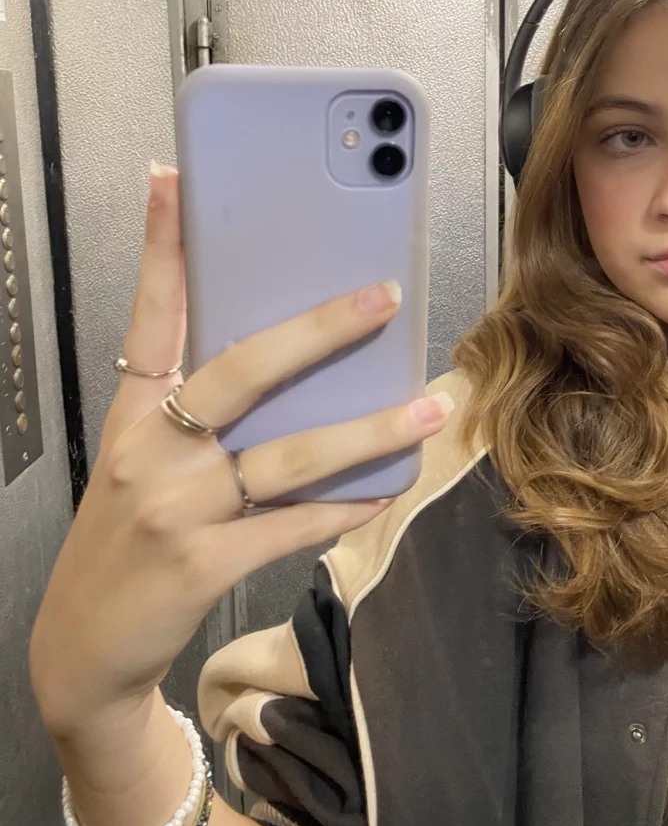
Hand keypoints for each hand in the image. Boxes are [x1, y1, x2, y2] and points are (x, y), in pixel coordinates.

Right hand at [30, 164, 448, 734]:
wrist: (82, 646)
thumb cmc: (125, 535)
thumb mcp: (140, 460)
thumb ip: (194, 409)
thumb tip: (288, 358)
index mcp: (133, 414)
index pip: (150, 315)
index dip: (161, 246)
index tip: (174, 179)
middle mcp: (152, 450)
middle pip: (242, 370)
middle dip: (318, 329)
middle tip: (382, 296)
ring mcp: (177, 507)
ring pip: (289, 454)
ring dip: (367, 430)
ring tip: (426, 408)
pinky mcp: (205, 563)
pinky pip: (293, 525)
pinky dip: (344, 506)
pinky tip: (385, 489)